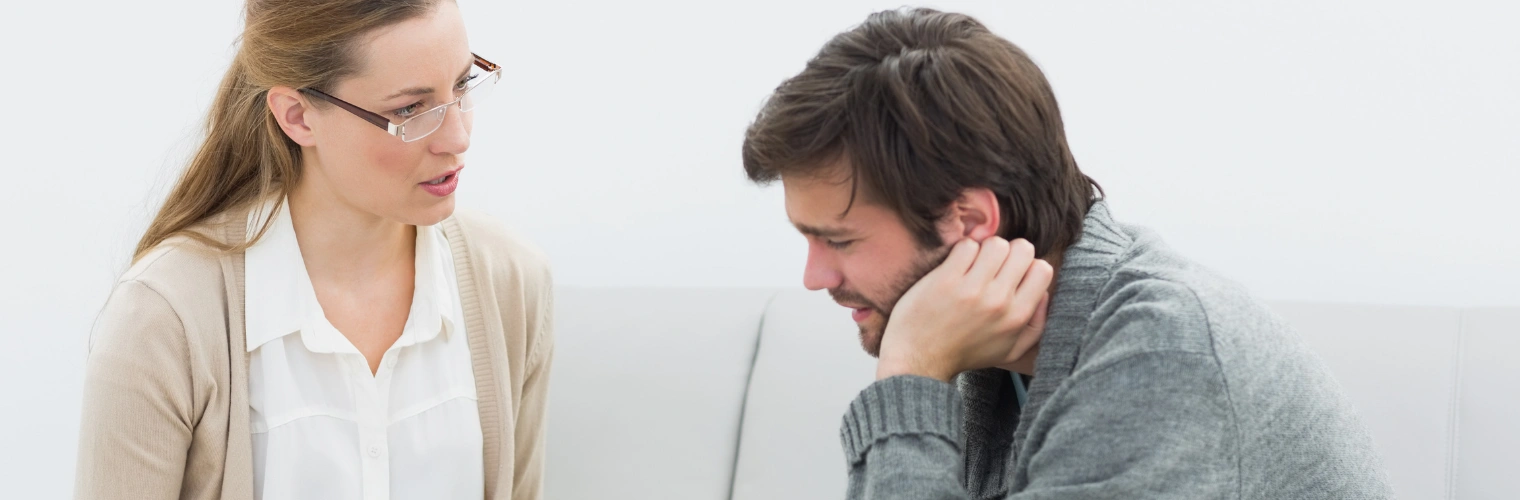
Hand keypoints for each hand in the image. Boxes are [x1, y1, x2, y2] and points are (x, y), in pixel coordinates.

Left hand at [875, 237, 1052, 381]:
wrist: (919, 359)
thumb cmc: (964, 353)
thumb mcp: (1010, 351)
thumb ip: (1036, 325)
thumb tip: (1044, 293)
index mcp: (1017, 317)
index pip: (1043, 270)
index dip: (1028, 266)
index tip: (1011, 274)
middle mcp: (999, 301)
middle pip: (1022, 249)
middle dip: (1009, 252)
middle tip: (992, 265)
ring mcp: (972, 289)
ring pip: (996, 243)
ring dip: (985, 249)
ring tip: (973, 264)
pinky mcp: (946, 279)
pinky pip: (966, 245)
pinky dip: (962, 250)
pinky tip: (956, 265)